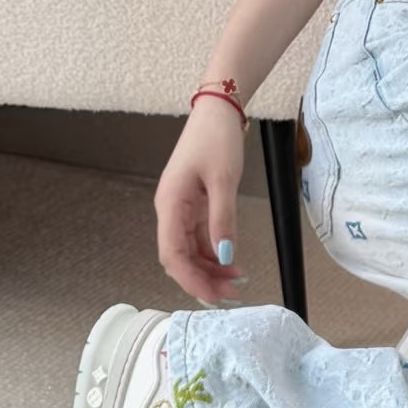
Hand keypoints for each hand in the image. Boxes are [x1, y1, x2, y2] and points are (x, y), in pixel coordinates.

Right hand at [154, 103, 249, 306]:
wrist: (218, 110)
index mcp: (170, 204)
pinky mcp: (194, 205)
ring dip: (210, 269)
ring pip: (190, 251)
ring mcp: (182, 208)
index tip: (213, 297)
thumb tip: (225, 256)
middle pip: (179, 258)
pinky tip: (232, 262)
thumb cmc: (216, 138)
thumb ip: (223, 220)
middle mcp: (171, 210)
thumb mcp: (224, 179)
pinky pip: (199, 238)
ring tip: (237, 282)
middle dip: (203, 279)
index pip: (172, 255)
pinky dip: (214, 253)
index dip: (191, 280)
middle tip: (232, 294)